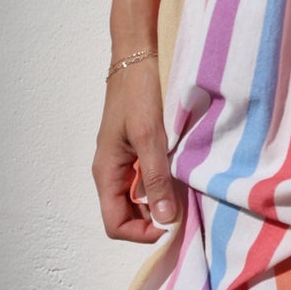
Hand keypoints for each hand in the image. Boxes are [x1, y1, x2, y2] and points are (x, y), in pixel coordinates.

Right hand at [92, 57, 178, 242]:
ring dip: (157, 200)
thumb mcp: (150, 136)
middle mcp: (110, 171)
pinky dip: (159, 182)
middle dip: (151, 219)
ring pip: (136, 197)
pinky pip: (143, 177)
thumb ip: (156, 178)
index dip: (141, 233)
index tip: (170, 224)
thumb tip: (166, 220)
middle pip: (125, 215)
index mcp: (106, 172)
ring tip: (183, 192)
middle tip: (182, 210)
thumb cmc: (138, 93)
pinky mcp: (133, 147)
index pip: (115, 224)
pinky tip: (179, 172)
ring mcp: (121, 159)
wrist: (136, 56)